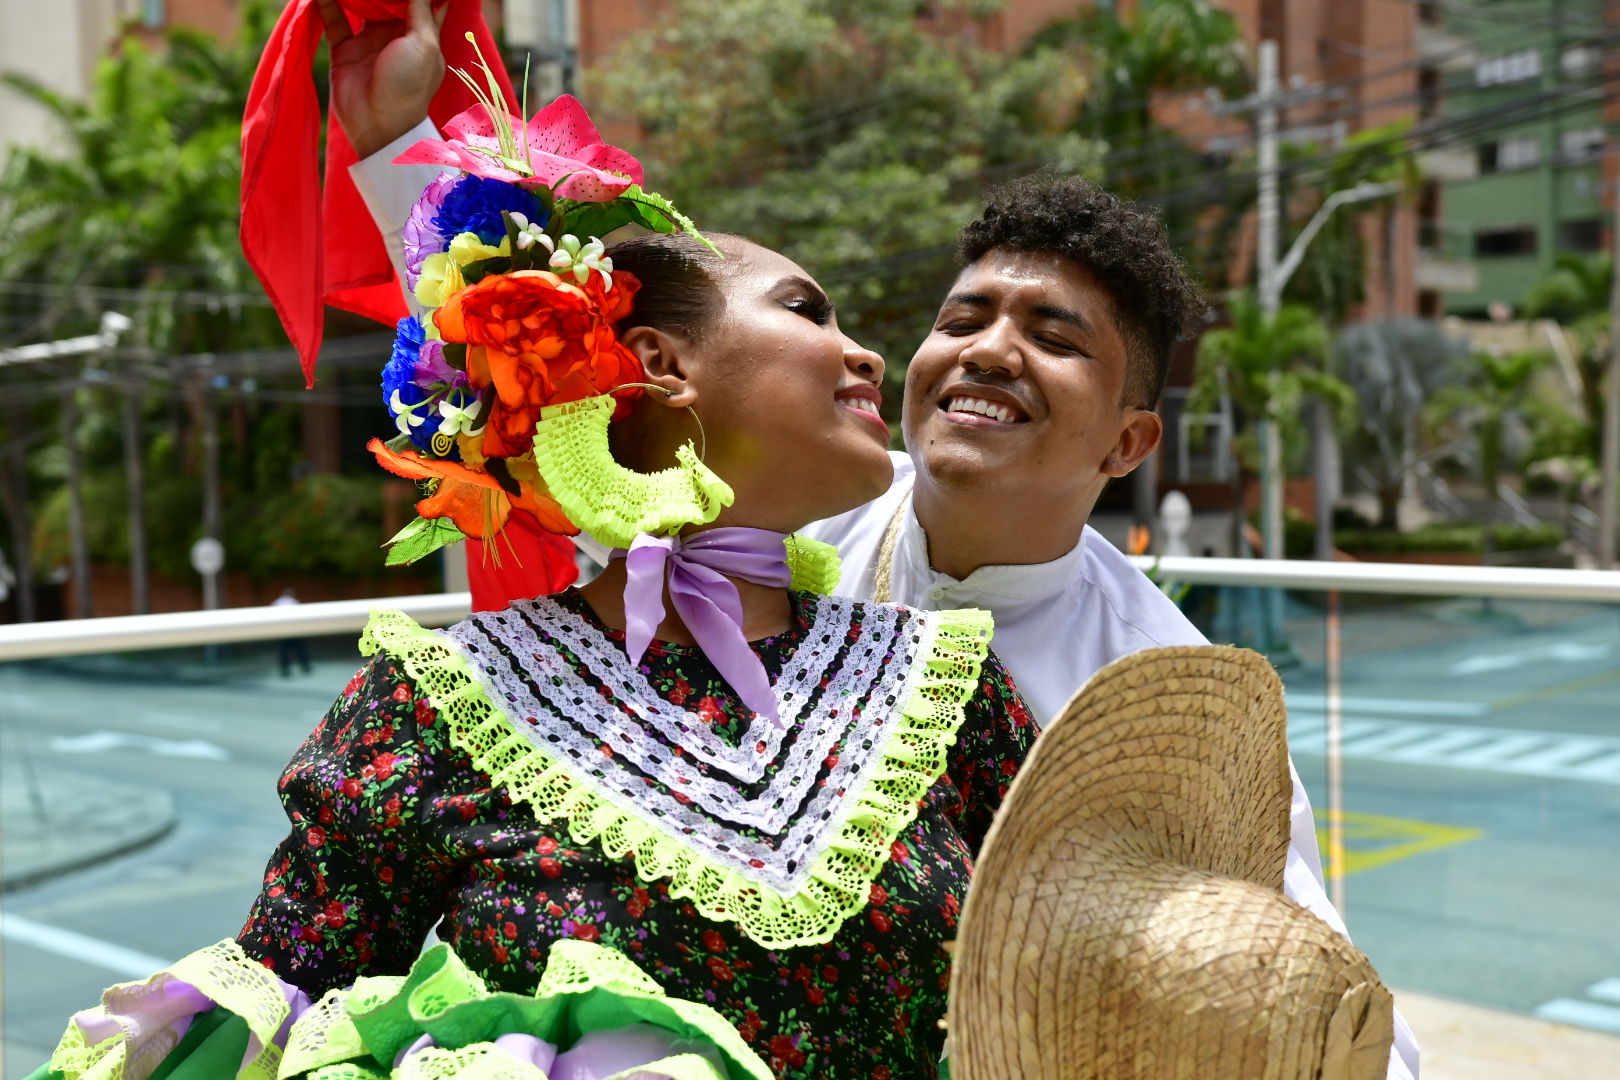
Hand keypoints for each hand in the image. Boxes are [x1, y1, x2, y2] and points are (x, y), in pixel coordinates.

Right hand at [318, 0, 446, 159]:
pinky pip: (333, 19)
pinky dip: (325, 3)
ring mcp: (368, 41)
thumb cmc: (409, 86)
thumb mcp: (423, 44)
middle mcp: (395, 34)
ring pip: (359, 4)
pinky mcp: (344, 50)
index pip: (421, 2)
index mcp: (420, 33)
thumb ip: (420, 10)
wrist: (379, 126)